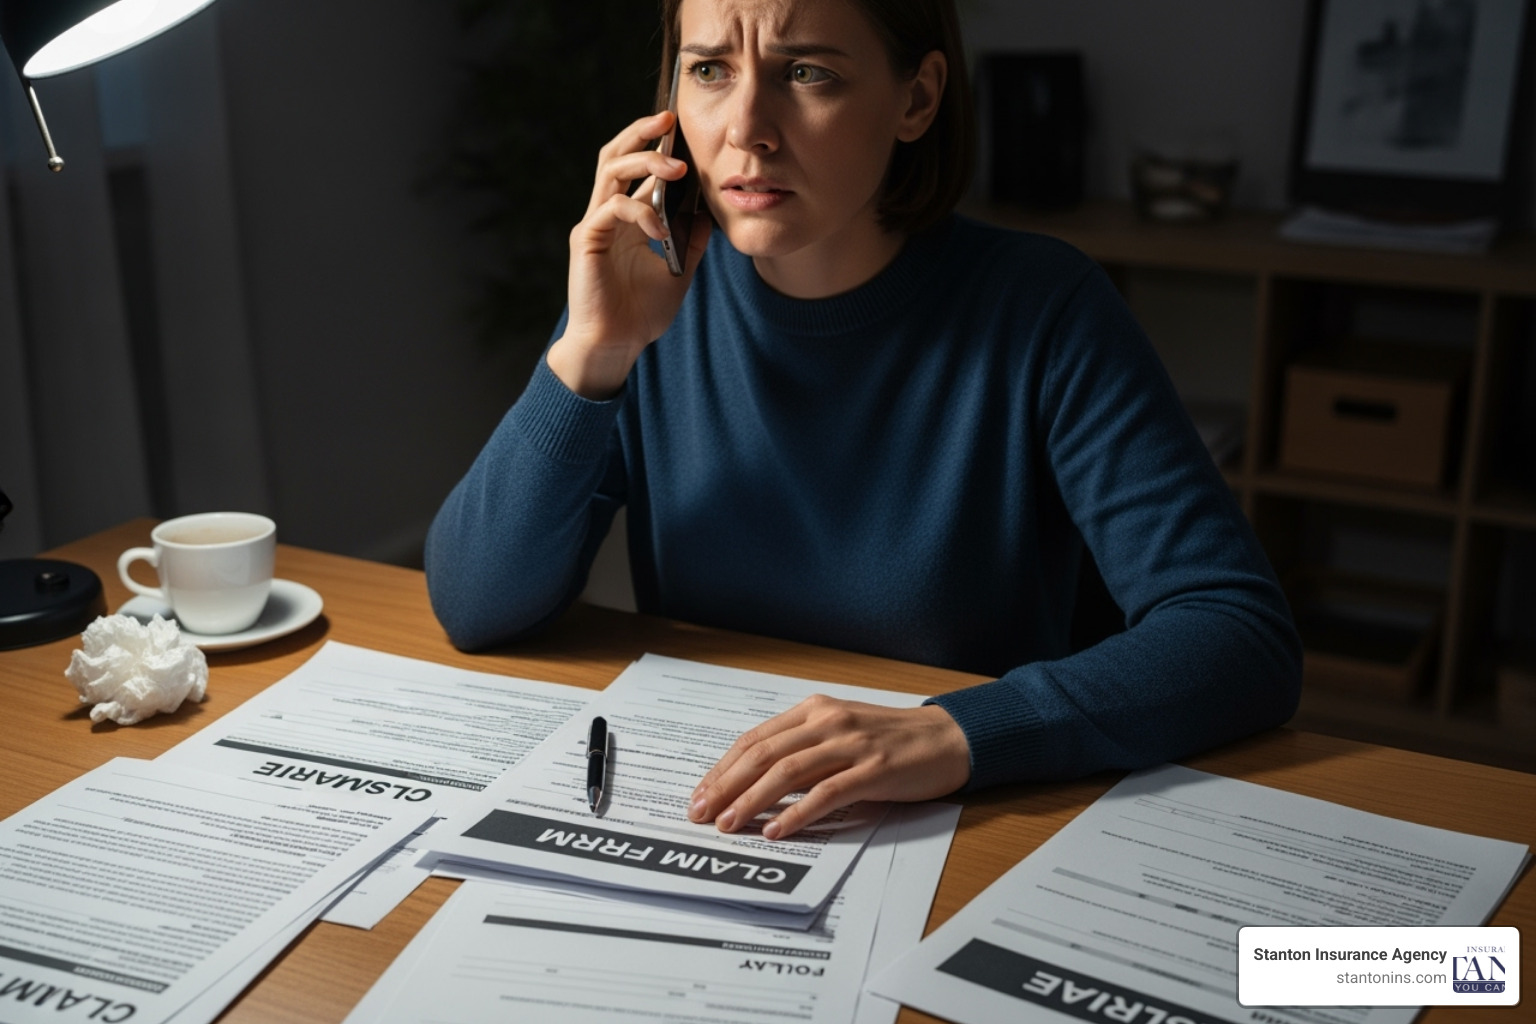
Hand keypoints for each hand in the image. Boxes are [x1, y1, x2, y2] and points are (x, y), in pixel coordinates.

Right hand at [546, 110, 711, 399]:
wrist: (615, 345)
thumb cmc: (640, 313)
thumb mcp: (679, 271)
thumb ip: (691, 241)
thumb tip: (707, 212)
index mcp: (626, 219)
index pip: (635, 167)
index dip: (654, 143)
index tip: (680, 128)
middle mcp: (607, 214)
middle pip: (615, 154)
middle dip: (641, 132)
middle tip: (669, 118)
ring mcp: (595, 225)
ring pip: (610, 170)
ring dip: (644, 161)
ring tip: (677, 166)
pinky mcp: (587, 240)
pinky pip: (611, 209)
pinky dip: (639, 211)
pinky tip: (660, 228)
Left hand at [687, 697, 970, 840]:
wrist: (948, 737)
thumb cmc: (891, 739)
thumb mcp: (840, 731)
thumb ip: (803, 748)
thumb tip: (754, 782)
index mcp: (814, 709)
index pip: (755, 739)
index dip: (722, 768)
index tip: (700, 794)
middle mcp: (828, 721)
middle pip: (763, 753)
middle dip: (726, 785)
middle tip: (702, 813)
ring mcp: (851, 744)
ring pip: (788, 771)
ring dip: (752, 800)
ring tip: (729, 824)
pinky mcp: (874, 770)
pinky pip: (827, 793)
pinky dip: (797, 813)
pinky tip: (776, 829)